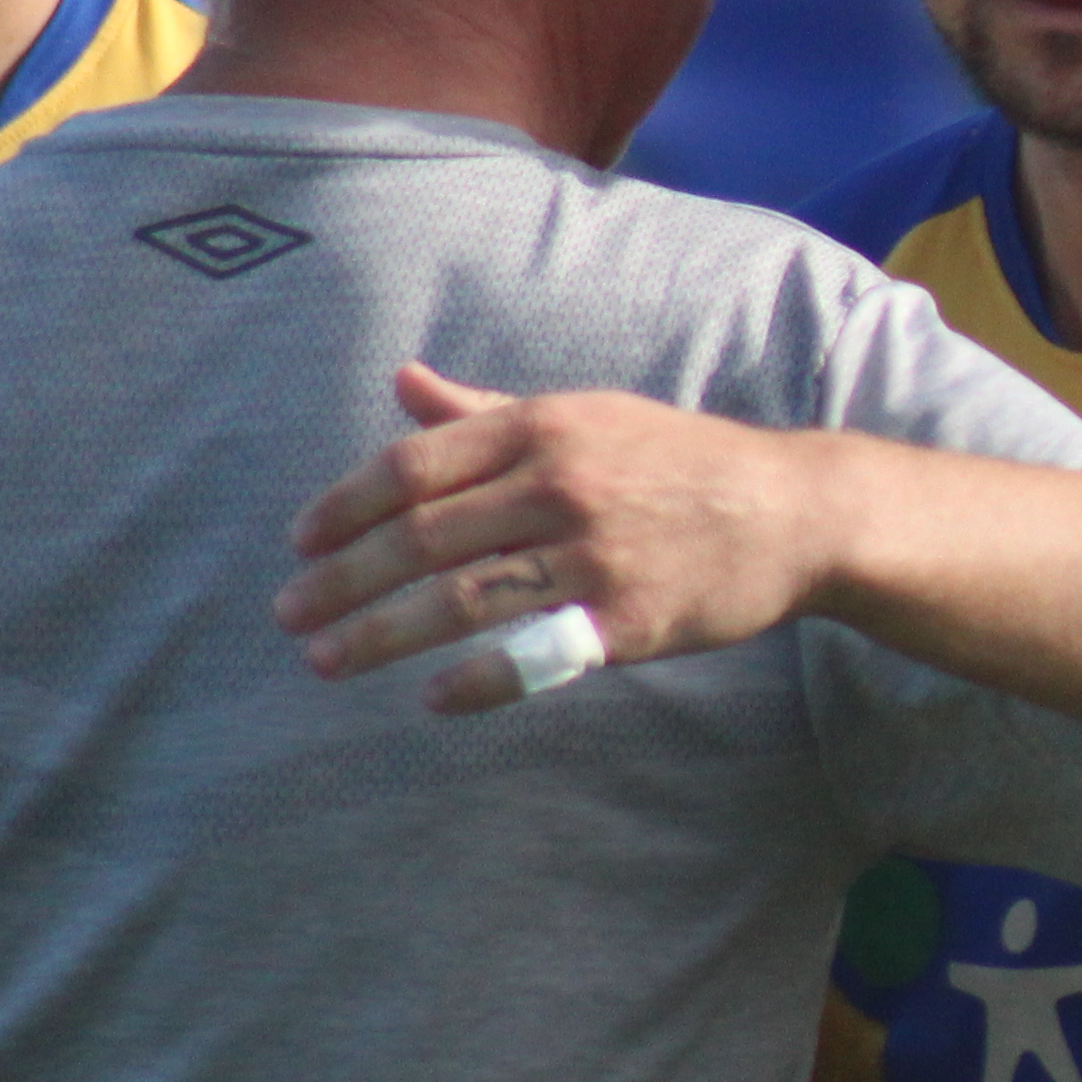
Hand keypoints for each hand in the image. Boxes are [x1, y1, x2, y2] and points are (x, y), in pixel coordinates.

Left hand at [277, 365, 837, 707]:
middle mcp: (560, 484)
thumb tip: (403, 382)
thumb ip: (486, 409)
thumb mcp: (584, 415)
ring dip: (382, 633)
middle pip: (421, 536)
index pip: (413, 466)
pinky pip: (533, 655)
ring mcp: (594, 555)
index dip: (345, 507)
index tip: (300, 542)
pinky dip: (476, 680)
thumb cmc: (675, 460)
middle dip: (343, 578)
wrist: (791, 509)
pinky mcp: (629, 619)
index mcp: (541, 426)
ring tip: (326, 658)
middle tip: (290, 612)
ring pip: (462, 598)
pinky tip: (431, 699)